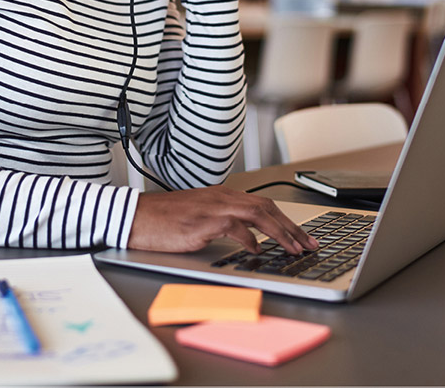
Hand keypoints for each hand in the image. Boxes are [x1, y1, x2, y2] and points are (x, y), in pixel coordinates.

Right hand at [128, 186, 318, 253]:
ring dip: (280, 233)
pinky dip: (250, 238)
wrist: (135, 217)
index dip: (286, 220)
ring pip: (258, 214)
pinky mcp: (204, 221)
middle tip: (309, 243)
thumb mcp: (198, 216)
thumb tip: (248, 238)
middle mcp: (221, 197)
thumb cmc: (162, 220)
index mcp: (221, 195)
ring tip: (294, 249)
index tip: (301, 235)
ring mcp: (213, 207)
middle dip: (292, 226)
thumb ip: (223, 222)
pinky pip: (235, 226)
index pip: (263, 204)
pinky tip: (257, 250)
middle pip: (267, 207)